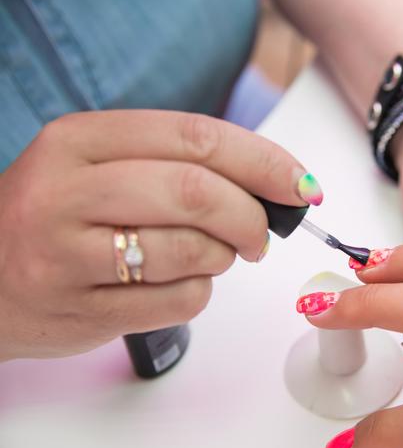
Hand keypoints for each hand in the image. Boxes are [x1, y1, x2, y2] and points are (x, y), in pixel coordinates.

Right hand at [0, 110, 321, 359]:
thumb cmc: (56, 217)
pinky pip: (179, 300)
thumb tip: (271, 182)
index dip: (264, 160)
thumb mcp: (97, 166)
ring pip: (194, 249)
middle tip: (262, 234)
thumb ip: (174, 163)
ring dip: (224, 256)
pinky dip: (200, 292)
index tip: (300, 183)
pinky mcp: (81, 311)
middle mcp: (66, 191)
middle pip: (199, 191)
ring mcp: (66, 255)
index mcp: (78, 140)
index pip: (196, 137)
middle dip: (251, 215)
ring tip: (211, 256)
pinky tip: (180, 283)